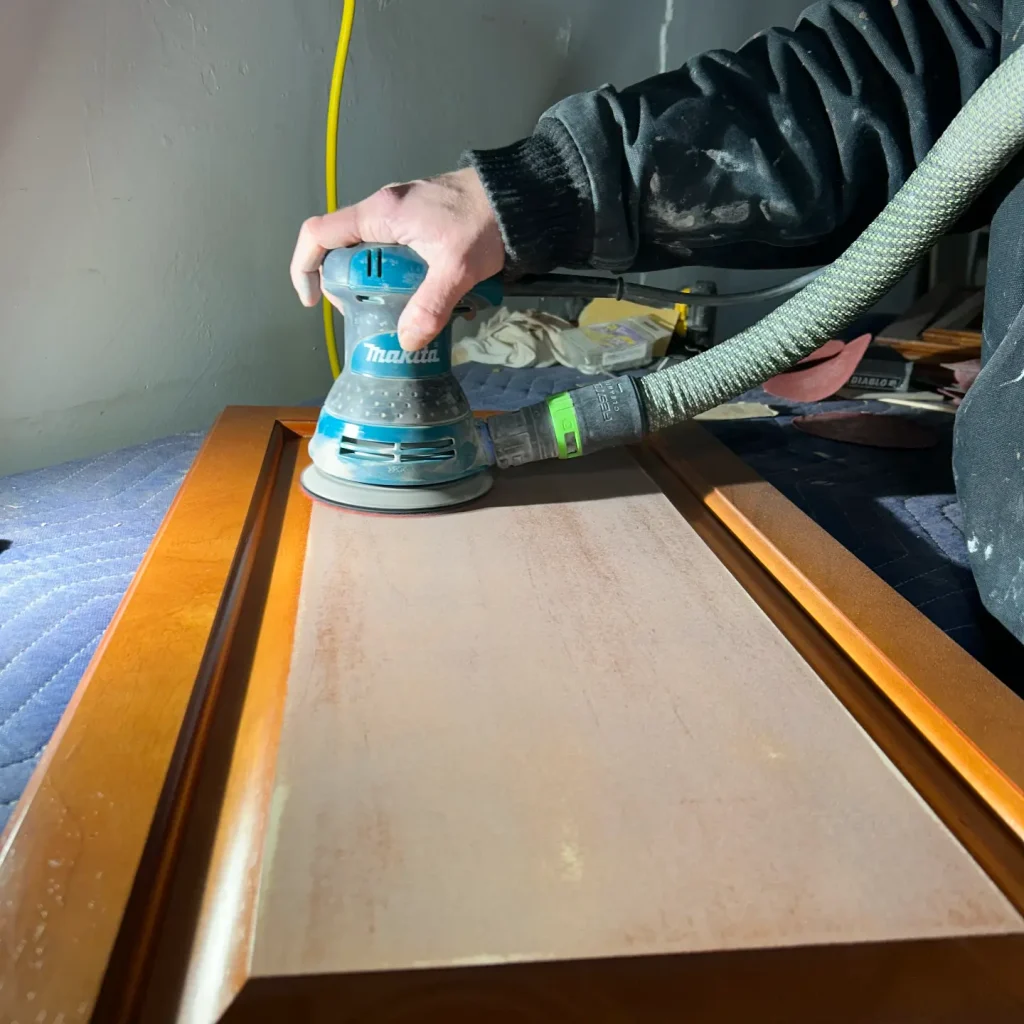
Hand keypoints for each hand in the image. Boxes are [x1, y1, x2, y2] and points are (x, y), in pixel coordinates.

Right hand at [290, 168, 504, 350]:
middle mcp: (383, 210)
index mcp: (380, 214)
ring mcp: (401, 214)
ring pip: (369, 253)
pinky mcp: (419, 222)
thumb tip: (406, 341)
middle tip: (368, 315)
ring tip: (398, 310)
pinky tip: (422, 295)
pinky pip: (392, 251)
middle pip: (341, 249)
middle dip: (347, 286)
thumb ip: (431, 306)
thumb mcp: (457, 269)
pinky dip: (397, 276)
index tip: (313, 301)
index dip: (305, 268)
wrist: (519, 197)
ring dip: (376, 284)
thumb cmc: (484, 222)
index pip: (319, 234)